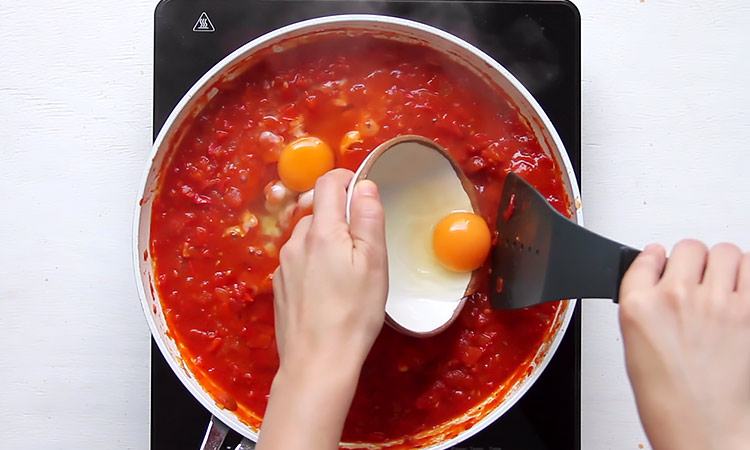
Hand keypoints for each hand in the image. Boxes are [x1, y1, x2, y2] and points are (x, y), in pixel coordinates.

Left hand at [257, 169, 387, 449]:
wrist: (318, 362)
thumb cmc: (354, 313)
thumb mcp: (374, 263)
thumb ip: (368, 218)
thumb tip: (363, 185)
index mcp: (321, 232)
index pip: (326, 184)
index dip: (345, 177)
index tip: (361, 187)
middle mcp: (295, 243)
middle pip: (316, 211)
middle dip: (339, 216)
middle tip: (364, 243)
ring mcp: (284, 266)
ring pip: (307, 238)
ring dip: (326, 241)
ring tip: (348, 271)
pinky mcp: (280, 287)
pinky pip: (299, 261)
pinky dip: (315, 262)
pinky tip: (329, 290)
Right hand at [619, 240, 749, 449]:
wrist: (700, 426)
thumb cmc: (666, 394)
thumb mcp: (633, 341)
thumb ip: (641, 299)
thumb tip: (654, 267)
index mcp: (639, 305)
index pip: (647, 256)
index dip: (657, 260)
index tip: (661, 264)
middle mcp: (676, 298)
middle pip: (689, 247)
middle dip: (692, 261)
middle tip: (695, 280)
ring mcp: (716, 303)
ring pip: (724, 252)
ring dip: (723, 265)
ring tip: (722, 284)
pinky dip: (748, 274)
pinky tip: (740, 291)